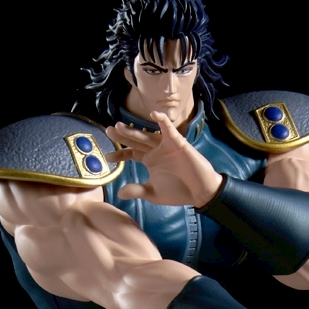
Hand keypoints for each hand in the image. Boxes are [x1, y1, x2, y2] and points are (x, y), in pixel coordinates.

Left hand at [105, 111, 223, 207]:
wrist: (200, 193)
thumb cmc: (179, 192)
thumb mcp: (153, 193)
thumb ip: (137, 191)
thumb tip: (119, 193)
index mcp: (150, 160)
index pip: (131, 153)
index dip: (120, 154)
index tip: (107, 157)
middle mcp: (156, 150)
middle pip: (136, 141)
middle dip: (122, 136)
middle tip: (109, 130)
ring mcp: (167, 146)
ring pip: (147, 136)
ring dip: (134, 130)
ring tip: (119, 126)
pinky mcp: (179, 144)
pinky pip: (170, 131)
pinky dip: (163, 122)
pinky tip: (155, 114)